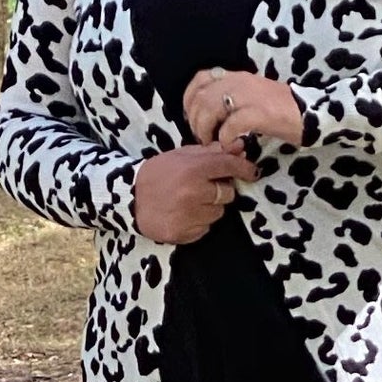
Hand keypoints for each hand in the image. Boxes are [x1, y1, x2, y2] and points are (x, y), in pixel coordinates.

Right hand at [132, 139, 260, 245]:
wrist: (129, 200)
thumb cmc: (156, 174)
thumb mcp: (180, 156)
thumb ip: (210, 152)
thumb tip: (239, 147)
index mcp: (193, 169)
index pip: (228, 166)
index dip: (243, 168)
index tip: (252, 171)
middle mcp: (194, 193)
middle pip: (228, 194)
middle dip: (220, 190)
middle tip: (203, 187)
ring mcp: (190, 216)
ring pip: (218, 213)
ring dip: (209, 208)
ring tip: (189, 202)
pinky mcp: (186, 234)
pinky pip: (206, 228)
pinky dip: (199, 222)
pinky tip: (183, 214)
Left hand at [181, 66, 305, 159]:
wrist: (311, 114)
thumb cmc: (282, 111)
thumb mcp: (254, 97)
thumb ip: (233, 100)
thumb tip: (211, 116)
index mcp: (238, 76)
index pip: (201, 78)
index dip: (190, 99)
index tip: (192, 117)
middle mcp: (240, 82)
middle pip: (201, 97)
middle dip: (196, 121)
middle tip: (203, 138)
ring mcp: (249, 96)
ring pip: (211, 108)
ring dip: (206, 130)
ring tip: (214, 143)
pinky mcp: (259, 113)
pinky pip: (231, 125)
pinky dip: (225, 138)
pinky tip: (231, 146)